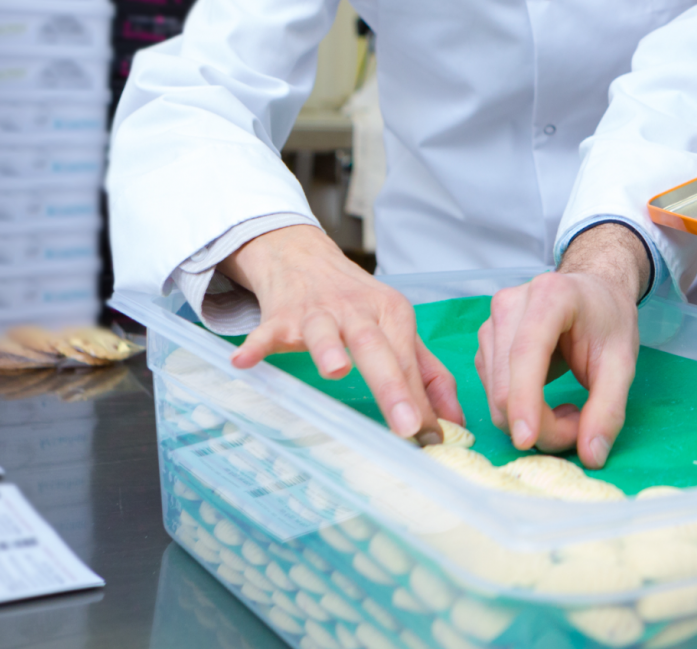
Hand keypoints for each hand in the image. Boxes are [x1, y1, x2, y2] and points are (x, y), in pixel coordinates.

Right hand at [221, 224, 461, 442]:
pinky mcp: (280, 316)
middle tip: (406, 424)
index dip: (420, 403)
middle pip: (376, 348)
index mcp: (392, 315)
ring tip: (335, 371)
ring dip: (329, 349)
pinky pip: (266, 331)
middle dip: (393, 387)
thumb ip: (427, 375)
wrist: (303, 257)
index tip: (430, 439)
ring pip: (324, 331)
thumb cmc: (356, 303)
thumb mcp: (397, 329)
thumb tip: (453, 424)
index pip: (408, 363)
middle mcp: (358, 311)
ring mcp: (317, 312)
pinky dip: (256, 345)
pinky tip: (243, 362)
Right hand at [477, 223, 645, 468]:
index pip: (526, 355)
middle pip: (505, 385)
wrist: (593, 292)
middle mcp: (509, 305)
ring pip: (495, 396)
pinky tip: (546, 401)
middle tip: (581, 428)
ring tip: (570, 410)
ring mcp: (490, 324)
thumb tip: (591, 456)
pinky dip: (519, 412)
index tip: (528, 440)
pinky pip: (493, 394)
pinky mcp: (485, 345)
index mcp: (550, 296)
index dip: (524, 400)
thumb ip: (609, 408)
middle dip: (540, 424)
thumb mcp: (622, 363)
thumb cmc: (608, 320)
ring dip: (531, 421)